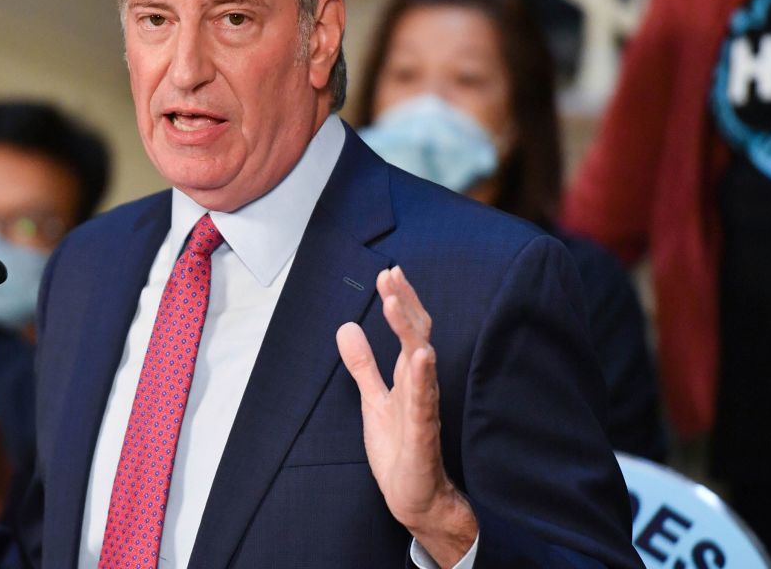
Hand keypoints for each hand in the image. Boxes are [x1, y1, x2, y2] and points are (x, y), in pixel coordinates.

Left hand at [336, 266, 477, 565]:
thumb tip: (347, 327)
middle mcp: (420, 385)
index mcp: (409, 376)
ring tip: (395, 302)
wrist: (415, 498)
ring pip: (420, 361)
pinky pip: (424, 401)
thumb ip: (363, 365)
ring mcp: (423, 407)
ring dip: (408, 330)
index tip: (388, 272)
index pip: (408, 329)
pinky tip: (419, 354)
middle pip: (416, 334)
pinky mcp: (423, 432)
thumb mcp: (372, 399)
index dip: (399, 300)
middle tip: (390, 274)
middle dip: (404, 303)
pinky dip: (422, 376)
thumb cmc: (401, 449)